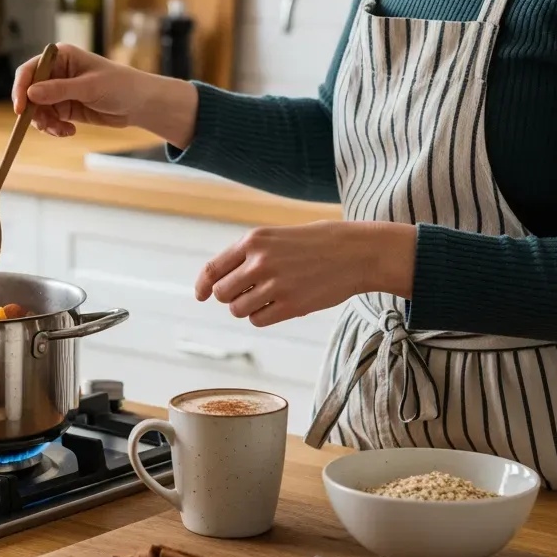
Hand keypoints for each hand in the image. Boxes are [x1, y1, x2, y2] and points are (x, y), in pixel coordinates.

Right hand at [12, 44, 197, 147]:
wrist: (139, 103)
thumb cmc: (119, 85)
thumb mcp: (89, 87)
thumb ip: (59, 90)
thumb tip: (30, 94)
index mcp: (60, 57)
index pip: (30, 70)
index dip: (21, 88)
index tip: (21, 108)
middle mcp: (56, 73)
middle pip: (30, 93)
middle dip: (34, 112)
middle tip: (46, 126)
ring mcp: (59, 91)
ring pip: (38, 110)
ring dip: (45, 123)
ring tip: (62, 131)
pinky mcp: (65, 108)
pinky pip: (50, 120)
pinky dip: (54, 128)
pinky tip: (69, 132)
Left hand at [195, 221, 416, 326]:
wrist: (356, 252)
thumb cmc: (316, 243)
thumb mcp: (277, 236)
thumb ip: (248, 254)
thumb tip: (218, 281)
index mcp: (253, 240)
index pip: (213, 270)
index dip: (202, 286)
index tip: (200, 295)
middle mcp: (259, 262)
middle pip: (222, 294)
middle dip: (230, 297)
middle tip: (248, 292)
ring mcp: (275, 285)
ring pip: (238, 310)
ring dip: (247, 308)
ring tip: (267, 297)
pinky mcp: (291, 306)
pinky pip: (258, 320)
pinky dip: (263, 317)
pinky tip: (278, 306)